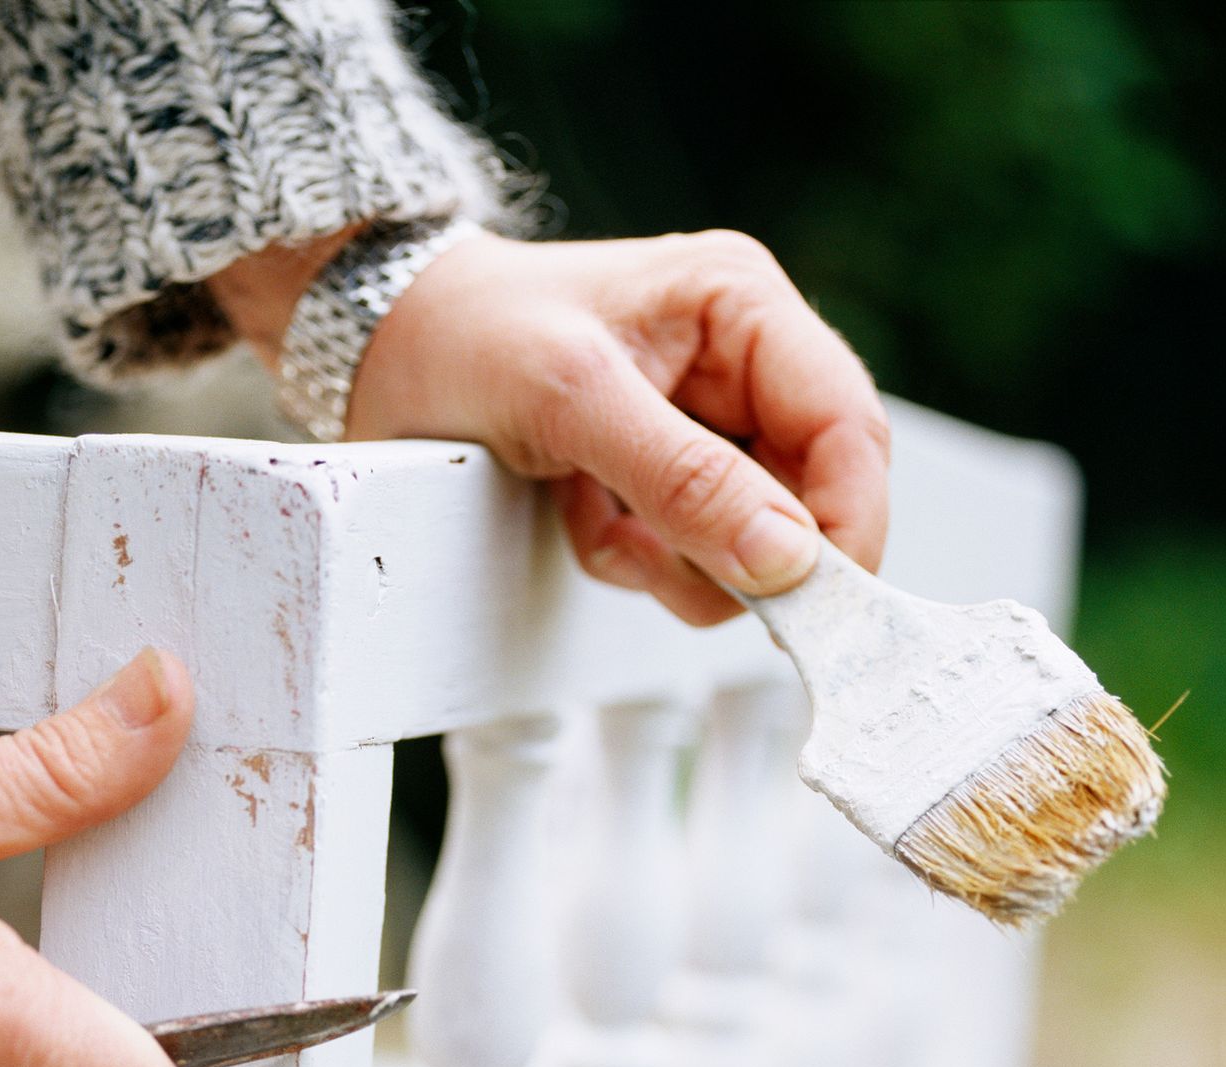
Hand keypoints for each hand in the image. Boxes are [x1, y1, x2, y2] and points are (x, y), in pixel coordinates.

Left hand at [348, 231, 888, 622]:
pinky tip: (574, 518)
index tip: (810, 601)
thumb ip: (685, 479)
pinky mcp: (658, 479)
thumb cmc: (466, 336)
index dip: (847, 523)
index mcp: (745, 307)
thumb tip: (789, 558)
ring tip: (594, 521)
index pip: (849, 428)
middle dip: (738, 551)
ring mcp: (702, 427)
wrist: (377, 345)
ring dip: (674, 563)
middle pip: (807, 498)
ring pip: (748, 544)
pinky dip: (631, 560)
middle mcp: (740, 365)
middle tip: (657, 557)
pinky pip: (685, 558)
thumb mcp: (574, 401)